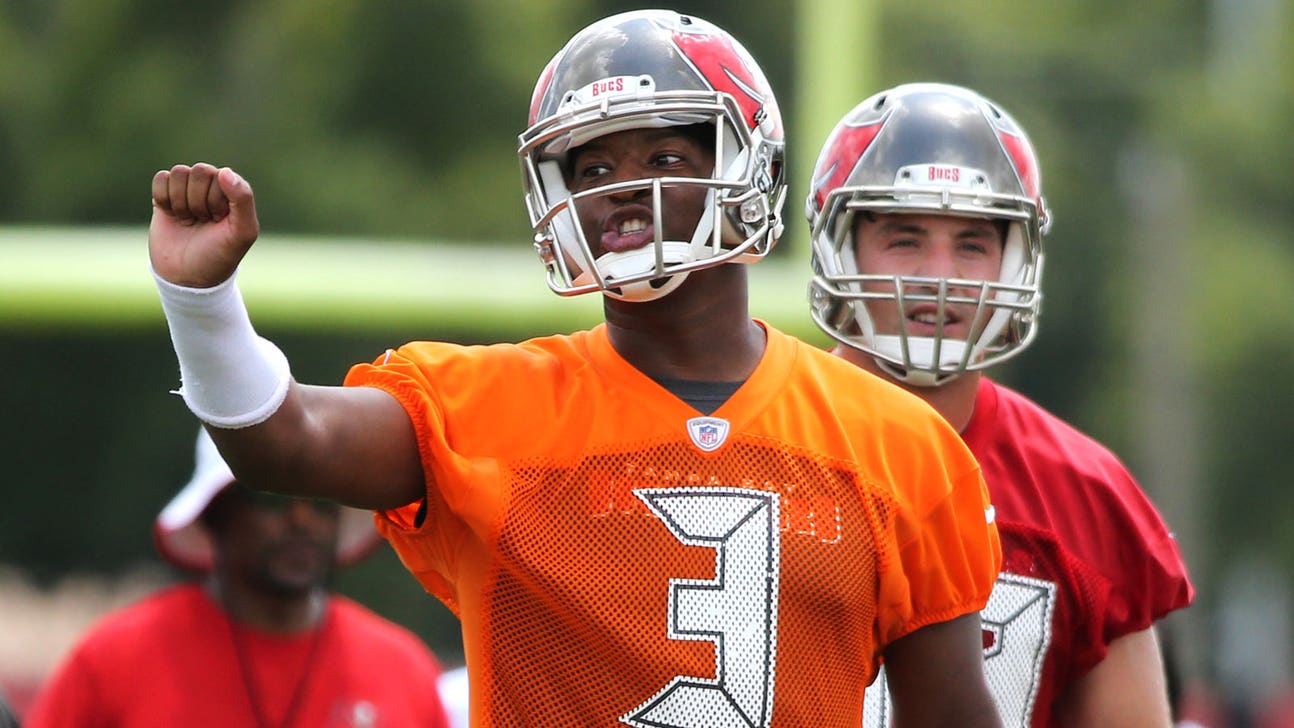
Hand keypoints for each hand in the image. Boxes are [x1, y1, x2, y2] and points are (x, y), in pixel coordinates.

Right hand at [149, 163, 260, 287]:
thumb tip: (224, 171)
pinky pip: (161, 178)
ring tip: (189, 220)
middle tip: (203, 221)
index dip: (217, 201)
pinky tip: (172, 215)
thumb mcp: (243, 232)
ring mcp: (187, 190)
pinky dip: (164, 198)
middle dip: (199, 200)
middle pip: (199, 171)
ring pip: (179, 173)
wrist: (187, 277)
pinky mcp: (165, 196)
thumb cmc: (219, 255)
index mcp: (233, 191)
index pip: (221, 176)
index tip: (219, 221)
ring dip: (181, 201)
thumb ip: (243, 199)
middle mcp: (212, 186)